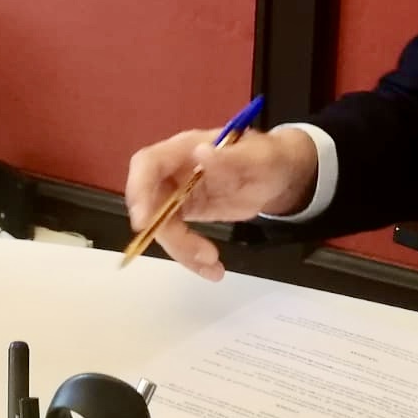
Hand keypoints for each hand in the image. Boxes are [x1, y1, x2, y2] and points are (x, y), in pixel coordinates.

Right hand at [124, 127, 319, 279]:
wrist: (278, 176)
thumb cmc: (266, 159)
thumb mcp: (258, 157)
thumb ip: (231, 157)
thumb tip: (201, 153)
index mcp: (185, 148)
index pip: (147, 163)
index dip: (138, 189)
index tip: (142, 221)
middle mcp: (174, 171)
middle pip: (150, 202)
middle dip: (167, 232)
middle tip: (197, 254)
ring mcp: (178, 193)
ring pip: (162, 226)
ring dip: (183, 251)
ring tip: (213, 266)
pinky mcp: (186, 214)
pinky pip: (177, 238)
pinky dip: (191, 257)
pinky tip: (212, 269)